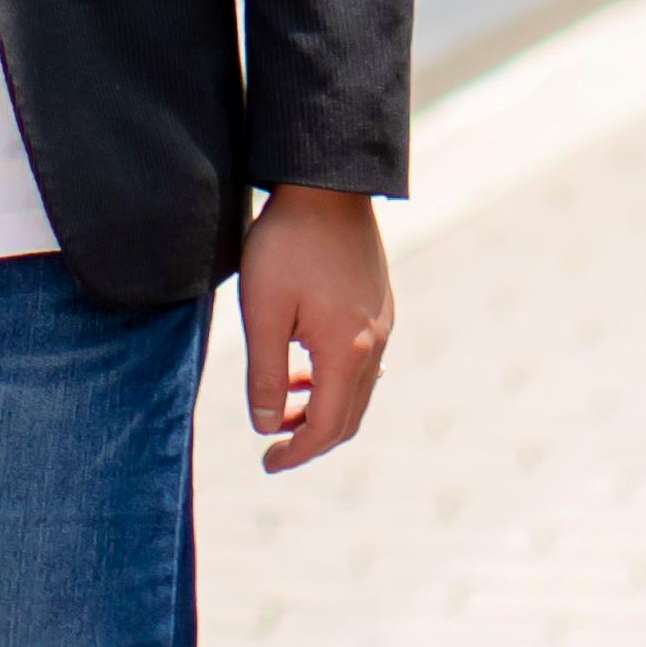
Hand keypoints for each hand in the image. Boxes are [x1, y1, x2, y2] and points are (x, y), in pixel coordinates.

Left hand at [236, 189, 394, 469]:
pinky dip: (335, 379)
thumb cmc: (287, 244)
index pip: (327, 427)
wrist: (327, 184)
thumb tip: (266, 425)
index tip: (267, 462)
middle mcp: (374, 342)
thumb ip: (265, 375)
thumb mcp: (263, 313)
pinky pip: (364, 361)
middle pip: (349, 416)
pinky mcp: (380, 302)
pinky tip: (305, 363)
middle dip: (312, 438)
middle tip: (274, 445)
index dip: (296, 452)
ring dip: (324, 408)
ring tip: (285, 402)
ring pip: (359, 390)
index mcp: (346, 351)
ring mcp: (382, 321)